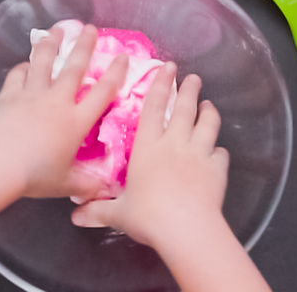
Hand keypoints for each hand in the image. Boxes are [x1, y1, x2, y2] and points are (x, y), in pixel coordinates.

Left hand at [0, 23, 127, 200]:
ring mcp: (32, 94)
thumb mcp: (66, 183)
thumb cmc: (36, 175)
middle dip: (84, 46)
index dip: (115, 73)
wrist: (0, 164)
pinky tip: (25, 64)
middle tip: (91, 29)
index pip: (103, 92)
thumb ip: (87, 185)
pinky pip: (18, 75)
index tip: (122, 58)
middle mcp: (57, 101)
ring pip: (44, 62)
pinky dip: (23, 68)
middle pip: (74, 67)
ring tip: (56, 30)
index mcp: (76, 121)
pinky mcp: (10, 95)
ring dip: (51, 44)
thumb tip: (105, 192)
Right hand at [69, 66, 229, 249]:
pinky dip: (219, 151)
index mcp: (147, 146)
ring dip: (208, 112)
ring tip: (209, 104)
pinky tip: (218, 151)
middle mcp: (174, 143)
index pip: (153, 107)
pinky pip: (220, 154)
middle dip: (188, 90)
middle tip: (193, 78)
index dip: (160, 85)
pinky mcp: (216, 169)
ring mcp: (198, 154)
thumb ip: (98, 210)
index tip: (166, 68)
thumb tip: (76, 216)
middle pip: (183, 109)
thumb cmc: (148, 216)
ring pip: (207, 125)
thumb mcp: (118, 213)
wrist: (186, 228)